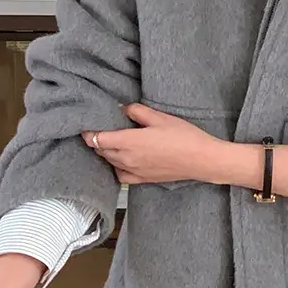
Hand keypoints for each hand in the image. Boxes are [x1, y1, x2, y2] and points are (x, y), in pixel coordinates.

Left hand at [82, 102, 221, 185]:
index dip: (89, 132)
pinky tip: (121, 160)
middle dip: (96, 141)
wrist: (201, 160)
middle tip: (98, 130)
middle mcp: (127, 159)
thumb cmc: (183, 136)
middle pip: (101, 151)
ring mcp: (134, 171)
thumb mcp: (159, 117)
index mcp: (129, 142)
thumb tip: (121, 108)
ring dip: (105, 153)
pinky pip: (121, 175)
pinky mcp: (143, 179)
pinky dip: (116, 167)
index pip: (98, 139)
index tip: (86, 125)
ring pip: (109, 162)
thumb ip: (136, 112)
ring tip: (109, 142)